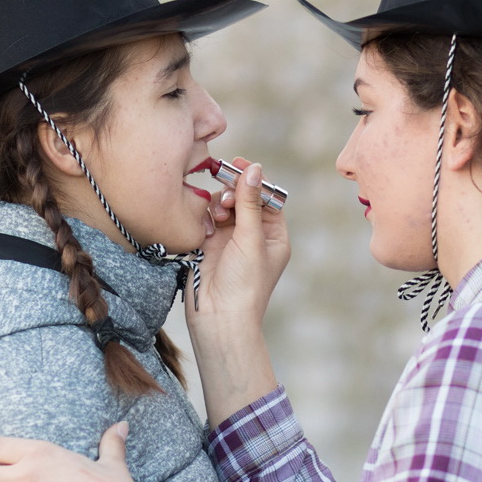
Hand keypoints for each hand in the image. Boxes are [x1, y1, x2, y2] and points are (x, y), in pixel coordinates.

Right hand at [188, 159, 288, 424]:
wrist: (218, 317)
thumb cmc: (245, 284)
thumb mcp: (251, 239)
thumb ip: (250, 202)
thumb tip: (254, 169)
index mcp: (274, 236)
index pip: (267, 198)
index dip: (255, 181)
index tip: (239, 164)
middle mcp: (253, 236)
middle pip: (244, 198)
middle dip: (235, 192)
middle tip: (227, 196)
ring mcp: (230, 240)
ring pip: (224, 206)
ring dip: (220, 204)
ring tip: (218, 216)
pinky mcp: (209, 245)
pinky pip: (207, 218)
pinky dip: (206, 216)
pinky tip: (207, 224)